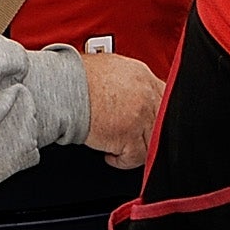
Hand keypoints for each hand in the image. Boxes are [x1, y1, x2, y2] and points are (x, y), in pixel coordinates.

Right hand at [78, 50, 162, 169]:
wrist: (63, 88)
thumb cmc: (77, 78)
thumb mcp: (110, 68)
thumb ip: (128, 82)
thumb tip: (129, 96)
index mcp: (142, 75)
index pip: (165, 97)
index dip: (158, 113)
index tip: (150, 122)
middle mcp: (145, 94)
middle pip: (163, 121)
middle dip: (151, 133)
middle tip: (136, 139)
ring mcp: (139, 115)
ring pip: (152, 142)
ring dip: (137, 149)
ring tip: (121, 148)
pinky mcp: (128, 135)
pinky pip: (136, 158)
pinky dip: (123, 161)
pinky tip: (110, 155)